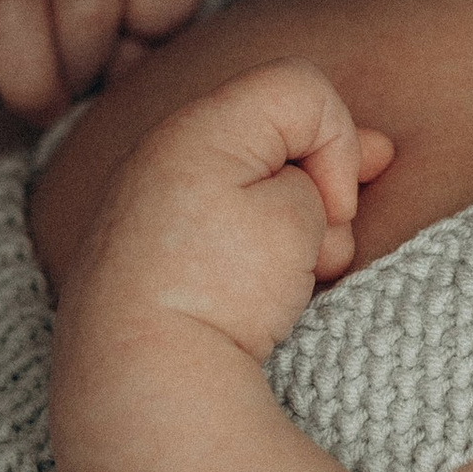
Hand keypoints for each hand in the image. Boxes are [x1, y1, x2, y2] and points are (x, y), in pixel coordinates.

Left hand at [57, 64, 393, 371]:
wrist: (134, 381)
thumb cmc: (216, 290)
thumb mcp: (292, 213)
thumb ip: (318, 171)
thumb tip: (334, 162)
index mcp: (200, 126)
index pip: (304, 90)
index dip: (338, 145)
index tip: (333, 211)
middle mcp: (165, 153)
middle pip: (279, 140)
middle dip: (321, 192)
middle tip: (325, 250)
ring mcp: (150, 206)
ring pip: (254, 190)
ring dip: (292, 231)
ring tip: (290, 284)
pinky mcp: (145, 255)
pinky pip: (218, 230)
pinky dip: (250, 256)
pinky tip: (257, 300)